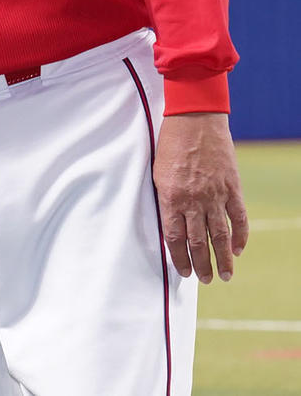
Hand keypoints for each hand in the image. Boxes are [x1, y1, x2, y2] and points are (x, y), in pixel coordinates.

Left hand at [153, 111, 248, 282]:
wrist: (194, 119)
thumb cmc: (170, 143)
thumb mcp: (157, 171)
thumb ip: (165, 197)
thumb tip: (169, 222)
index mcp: (169, 196)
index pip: (173, 237)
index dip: (178, 257)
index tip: (183, 272)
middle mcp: (192, 200)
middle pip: (197, 241)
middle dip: (201, 264)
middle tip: (205, 280)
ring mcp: (214, 195)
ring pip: (220, 235)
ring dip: (223, 258)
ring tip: (224, 275)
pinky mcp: (232, 188)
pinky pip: (238, 218)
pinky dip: (240, 236)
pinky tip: (238, 250)